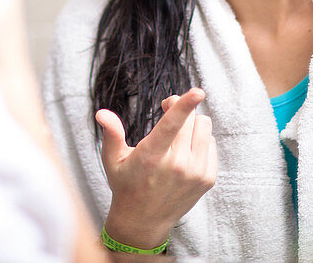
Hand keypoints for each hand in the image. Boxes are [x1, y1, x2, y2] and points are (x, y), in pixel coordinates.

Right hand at [96, 88, 216, 249]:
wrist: (143, 221)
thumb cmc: (126, 184)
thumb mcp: (113, 160)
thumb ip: (111, 134)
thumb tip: (101, 112)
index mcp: (152, 156)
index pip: (171, 125)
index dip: (184, 105)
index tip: (198, 91)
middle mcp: (177, 165)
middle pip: (190, 119)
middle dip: (179, 108)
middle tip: (166, 111)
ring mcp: (195, 173)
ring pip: (204, 127)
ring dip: (192, 123)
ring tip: (176, 134)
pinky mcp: (208, 178)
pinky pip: (211, 142)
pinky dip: (200, 140)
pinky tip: (185, 151)